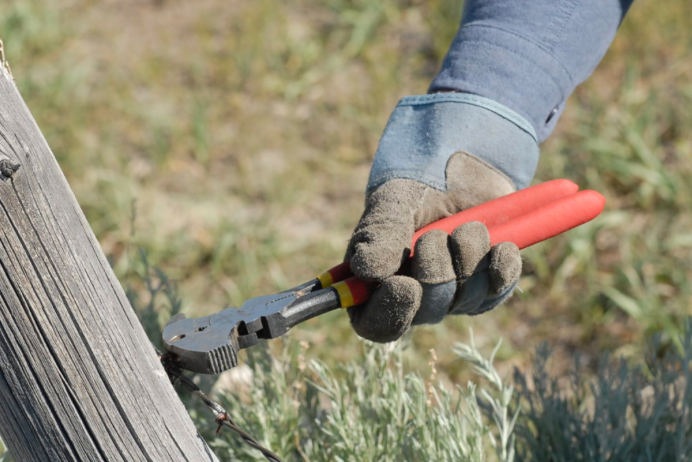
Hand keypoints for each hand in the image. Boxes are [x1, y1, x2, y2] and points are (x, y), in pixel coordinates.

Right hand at [346, 93, 538, 341]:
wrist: (463, 165)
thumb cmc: (417, 183)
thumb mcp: (393, 201)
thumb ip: (379, 234)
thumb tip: (365, 272)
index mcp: (375, 281)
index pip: (374, 322)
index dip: (389, 313)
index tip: (405, 284)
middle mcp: (413, 295)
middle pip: (427, 311)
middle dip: (437, 272)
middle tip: (437, 236)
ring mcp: (452, 292)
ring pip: (465, 301)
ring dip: (470, 260)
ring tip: (469, 226)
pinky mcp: (486, 284)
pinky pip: (498, 293)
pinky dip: (503, 270)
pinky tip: (504, 246)